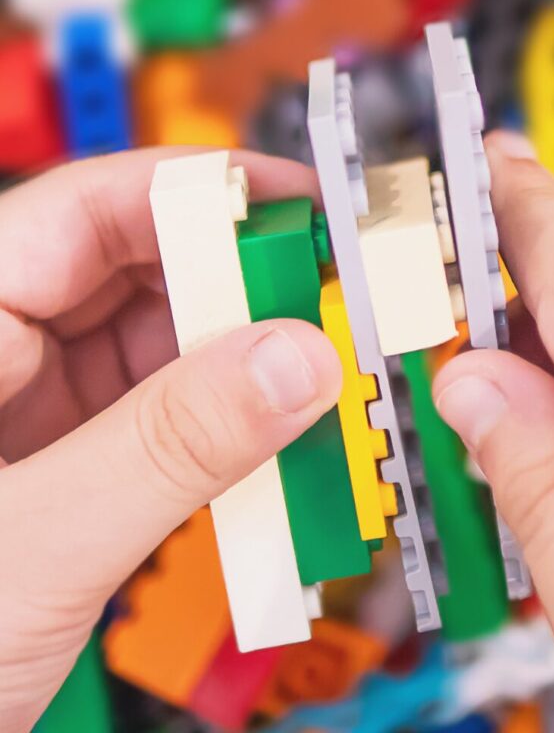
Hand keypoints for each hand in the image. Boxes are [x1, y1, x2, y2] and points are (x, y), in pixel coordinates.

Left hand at [0, 149, 341, 732]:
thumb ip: (168, 448)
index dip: (203, 195)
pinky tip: (271, 443)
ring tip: (318, 380)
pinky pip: (158, 413)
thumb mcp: (33, 550)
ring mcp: (26, 401)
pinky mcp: (62, 458)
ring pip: (157, 343)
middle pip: (135, 269)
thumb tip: (295, 362)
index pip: (88, 207)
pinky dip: (220, 426)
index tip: (306, 210)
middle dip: (242, 287)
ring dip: (242, 364)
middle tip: (333, 306)